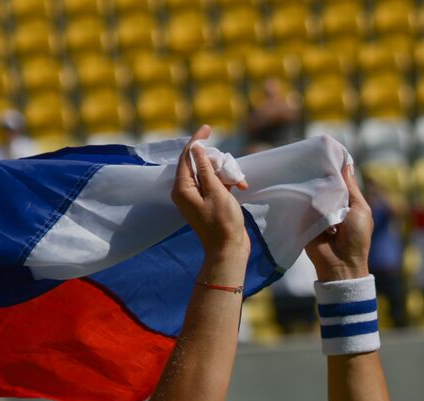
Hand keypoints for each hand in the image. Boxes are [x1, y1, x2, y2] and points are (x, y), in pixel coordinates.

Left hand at [171, 125, 250, 256]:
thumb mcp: (215, 191)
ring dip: (226, 173)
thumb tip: (196, 148)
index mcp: (183, 188)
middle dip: (218, 161)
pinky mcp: (209, 202)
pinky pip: (216, 184)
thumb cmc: (222, 222)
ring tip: (240, 182)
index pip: (186, 156)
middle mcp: (187, 191)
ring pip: (211, 172)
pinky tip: (241, 186)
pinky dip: (228, 182)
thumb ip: (205, 168)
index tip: (208, 128)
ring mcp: (198, 197)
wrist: (229, 249)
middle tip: (231, 168)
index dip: (197, 141)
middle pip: (200, 163)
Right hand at [306, 161, 371, 281]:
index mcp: (347, 202)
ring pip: (313, 192)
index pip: (339, 180)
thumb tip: (347, 164)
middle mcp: (332, 205)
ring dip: (312, 186)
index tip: (326, 151)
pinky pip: (302, 205)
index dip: (335, 167)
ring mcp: (317, 212)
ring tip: (305, 172)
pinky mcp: (304, 220)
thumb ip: (352, 189)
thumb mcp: (360, 209)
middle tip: (312, 158)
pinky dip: (303, 198)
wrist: (341, 265)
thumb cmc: (357, 239)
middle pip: (324, 184)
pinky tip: (299, 187)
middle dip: (321, 174)